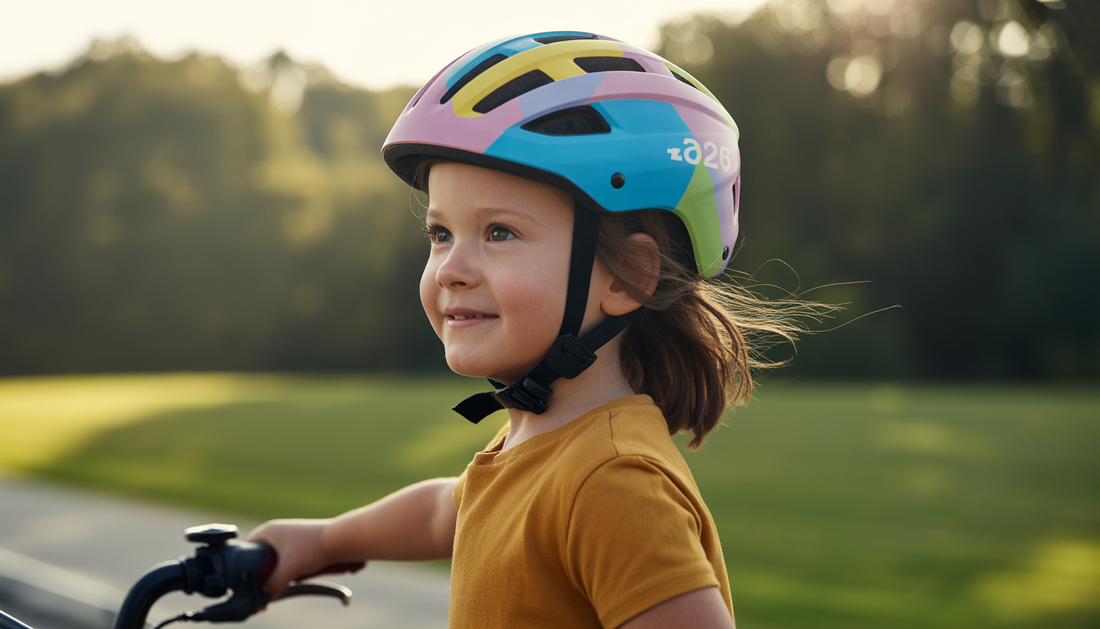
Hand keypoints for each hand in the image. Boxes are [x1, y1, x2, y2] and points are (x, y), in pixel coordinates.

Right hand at [247, 518, 361, 598]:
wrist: (340, 540)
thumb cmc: (312, 548)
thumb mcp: (288, 569)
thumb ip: (273, 584)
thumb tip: (265, 594)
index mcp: (268, 531)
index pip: (247, 548)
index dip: (246, 566)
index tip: (249, 581)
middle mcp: (277, 531)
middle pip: (261, 555)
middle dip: (263, 572)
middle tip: (264, 587)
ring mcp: (290, 536)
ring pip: (276, 558)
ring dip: (277, 572)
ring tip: (279, 583)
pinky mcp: (301, 543)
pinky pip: (288, 558)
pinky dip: (288, 568)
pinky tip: (292, 577)